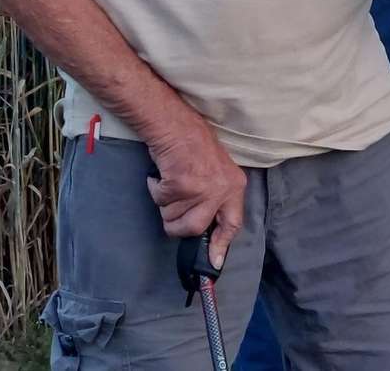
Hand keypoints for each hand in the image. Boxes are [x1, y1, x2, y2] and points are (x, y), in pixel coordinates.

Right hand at [145, 118, 245, 269]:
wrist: (178, 127)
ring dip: (165, 203)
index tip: (213, 263)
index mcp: (234, 188)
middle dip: (176, 224)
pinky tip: (162, 175)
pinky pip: (161, 201)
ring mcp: (201, 188)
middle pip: (194, 228)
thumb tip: (207, 232)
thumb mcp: (217, 174)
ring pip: (173, 217)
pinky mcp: (181, 184)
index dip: (221, 245)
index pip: (232, 223)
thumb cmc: (196, 149)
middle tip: (172, 207)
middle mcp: (221, 190)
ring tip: (170, 182)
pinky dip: (155, 189)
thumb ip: (215, 200)